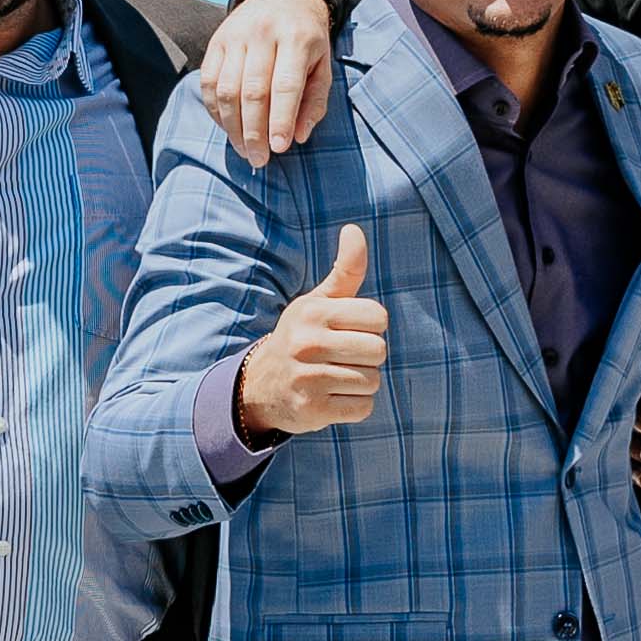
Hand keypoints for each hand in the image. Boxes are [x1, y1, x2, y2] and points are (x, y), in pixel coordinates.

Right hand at [199, 0, 340, 161]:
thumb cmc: (307, 40)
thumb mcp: (324, 65)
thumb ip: (314, 101)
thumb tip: (298, 136)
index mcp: (297, 38)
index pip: (285, 85)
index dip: (281, 120)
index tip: (279, 148)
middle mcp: (264, 34)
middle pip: (252, 91)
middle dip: (254, 132)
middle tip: (259, 159)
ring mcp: (236, 35)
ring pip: (227, 89)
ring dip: (233, 127)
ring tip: (244, 150)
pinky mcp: (217, 41)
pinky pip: (209, 82)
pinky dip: (216, 111)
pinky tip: (228, 127)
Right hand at [232, 224, 391, 444]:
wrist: (261, 385)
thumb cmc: (302, 336)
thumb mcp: (318, 301)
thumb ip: (345, 269)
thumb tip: (354, 229)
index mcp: (313, 312)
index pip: (378, 317)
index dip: (371, 326)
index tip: (349, 330)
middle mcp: (307, 343)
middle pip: (379, 351)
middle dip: (368, 357)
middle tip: (343, 357)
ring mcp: (308, 379)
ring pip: (372, 381)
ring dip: (362, 382)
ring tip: (336, 377)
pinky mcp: (312, 410)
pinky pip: (362, 408)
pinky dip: (355, 405)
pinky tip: (333, 397)